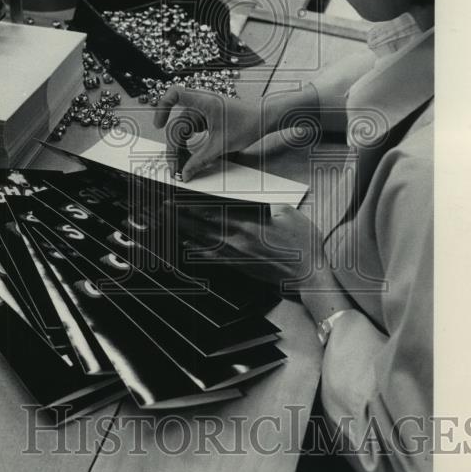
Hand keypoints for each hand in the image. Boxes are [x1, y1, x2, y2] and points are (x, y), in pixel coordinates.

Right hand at [153, 86, 264, 181]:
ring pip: (182, 130)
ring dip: (180, 148)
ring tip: (182, 166)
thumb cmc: (248, 123)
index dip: (162, 107)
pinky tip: (188, 158)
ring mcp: (201, 111)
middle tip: (175, 167)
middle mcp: (200, 104)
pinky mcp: (204, 119)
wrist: (264, 118)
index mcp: (204, 102)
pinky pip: (189, 131)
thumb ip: (201, 160)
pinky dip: (187, 144)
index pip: (175, 94)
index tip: (159, 125)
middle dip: (174, 147)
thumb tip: (186, 173)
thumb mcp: (222, 145)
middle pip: (176, 124)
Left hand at [174, 203, 327, 292]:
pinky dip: (197, 249)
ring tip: (167, 221)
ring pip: (203, 239)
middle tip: (162, 207)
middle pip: (202, 224)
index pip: (213, 210)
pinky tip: (186, 244)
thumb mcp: (288, 213)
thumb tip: (251, 199)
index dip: (191, 204)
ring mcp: (236, 254)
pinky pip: (212, 256)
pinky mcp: (239, 266)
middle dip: (180, 215)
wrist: (308, 274)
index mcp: (249, 223)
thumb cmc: (302, 243)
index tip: (176, 198)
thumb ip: (265, 204)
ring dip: (184, 230)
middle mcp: (238, 238)